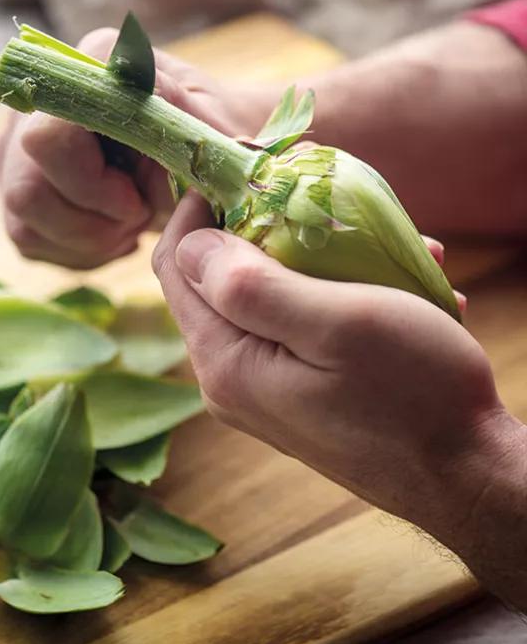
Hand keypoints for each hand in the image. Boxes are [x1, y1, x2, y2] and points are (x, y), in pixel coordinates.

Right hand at [0, 28, 268, 268]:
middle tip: (139, 217)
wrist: (199, 170)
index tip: (140, 194)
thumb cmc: (207, 149)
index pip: (51, 135)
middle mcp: (41, 96)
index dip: (93, 182)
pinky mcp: (15, 186)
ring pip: (24, 215)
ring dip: (87, 237)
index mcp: (92, 64)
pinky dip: (79, 249)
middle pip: (28, 186)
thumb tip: (144, 98)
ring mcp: (19, 143)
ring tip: (131, 225)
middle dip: (90, 219)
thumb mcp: (213, 137)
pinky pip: (28, 237)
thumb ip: (179, 116)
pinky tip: (113, 232)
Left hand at [150, 194, 523, 552]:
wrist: (468, 478)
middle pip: (220, 279)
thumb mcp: (336, 322)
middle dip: (269, 227)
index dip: (197, 209)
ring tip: (393, 245)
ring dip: (322, 260)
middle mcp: (229, 379)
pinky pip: (303, 326)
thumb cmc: (413, 396)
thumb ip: (250, 283)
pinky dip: (343, 296)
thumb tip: (189, 242)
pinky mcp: (298, 396)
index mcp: (223, 360)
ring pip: (270, 297)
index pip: (174, 265)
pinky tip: (406, 288)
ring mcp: (263, 390)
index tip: (243, 165)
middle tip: (326, 193)